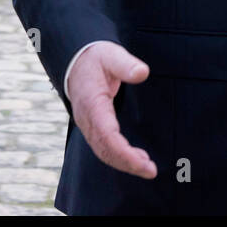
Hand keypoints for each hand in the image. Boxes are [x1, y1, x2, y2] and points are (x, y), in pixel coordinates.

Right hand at [66, 42, 156, 178]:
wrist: (76, 61)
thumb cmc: (96, 58)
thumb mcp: (111, 54)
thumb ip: (126, 64)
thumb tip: (143, 72)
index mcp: (92, 103)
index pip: (107, 135)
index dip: (124, 152)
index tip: (144, 162)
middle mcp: (87, 118)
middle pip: (105, 149)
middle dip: (127, 163)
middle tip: (151, 171)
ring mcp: (87, 124)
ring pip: (103, 151)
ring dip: (123, 162)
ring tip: (147, 168)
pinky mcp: (91, 126)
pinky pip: (102, 147)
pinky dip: (118, 157)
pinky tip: (135, 158)